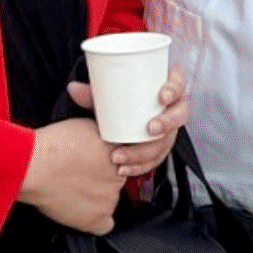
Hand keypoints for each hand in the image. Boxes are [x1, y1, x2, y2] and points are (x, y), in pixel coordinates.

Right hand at [19, 116, 125, 232]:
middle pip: (117, 178)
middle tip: (81, 172)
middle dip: (103, 176)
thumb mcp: (86, 125)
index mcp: (118, 153)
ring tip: (75, 187)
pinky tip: (83, 209)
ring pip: (110, 199)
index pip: (123, 159)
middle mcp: (119, 177)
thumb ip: (104, 134)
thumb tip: (108, 140)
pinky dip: (96, 219)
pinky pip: (105, 225)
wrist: (33, 166)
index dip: (106, 158)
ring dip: (97, 194)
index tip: (94, 159)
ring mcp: (108, 200)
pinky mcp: (95, 219)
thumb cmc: (52, 144)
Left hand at [65, 69, 190, 180]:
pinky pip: (156, 159)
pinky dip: (140, 166)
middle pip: (179, 115)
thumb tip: (73, 88)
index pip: (179, 83)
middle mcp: (172, 108)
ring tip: (122, 156)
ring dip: (146, 152)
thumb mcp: (110, 92)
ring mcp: (169, 129)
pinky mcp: (160, 147)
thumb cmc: (122, 96)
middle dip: (166, 123)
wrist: (124, 113)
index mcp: (166, 85)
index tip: (162, 97)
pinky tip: (125, 170)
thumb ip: (93, 93)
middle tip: (149, 129)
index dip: (174, 89)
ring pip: (167, 142)